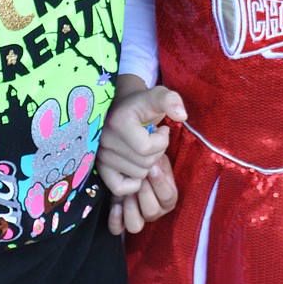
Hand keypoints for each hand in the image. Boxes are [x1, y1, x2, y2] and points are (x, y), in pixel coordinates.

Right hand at [98, 82, 186, 196]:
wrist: (123, 107)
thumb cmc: (143, 104)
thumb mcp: (159, 96)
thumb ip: (172, 101)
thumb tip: (181, 115)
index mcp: (118, 122)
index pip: (147, 148)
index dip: (162, 141)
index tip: (162, 130)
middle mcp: (104, 140)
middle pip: (144, 163)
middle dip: (157, 153)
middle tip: (153, 140)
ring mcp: (101, 155)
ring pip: (137, 175)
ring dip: (147, 164)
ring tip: (143, 148)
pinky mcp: (100, 167)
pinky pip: (119, 187)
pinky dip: (132, 182)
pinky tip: (136, 166)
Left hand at [108, 155, 177, 234]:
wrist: (128, 168)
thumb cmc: (144, 163)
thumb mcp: (155, 160)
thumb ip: (158, 163)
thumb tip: (154, 163)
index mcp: (167, 200)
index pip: (168, 198)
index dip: (159, 183)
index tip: (151, 168)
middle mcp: (155, 212)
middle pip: (152, 212)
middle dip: (144, 193)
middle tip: (138, 178)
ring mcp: (138, 218)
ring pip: (136, 225)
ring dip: (131, 208)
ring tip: (127, 192)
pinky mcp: (121, 221)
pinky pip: (117, 229)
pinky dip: (115, 220)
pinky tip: (115, 206)